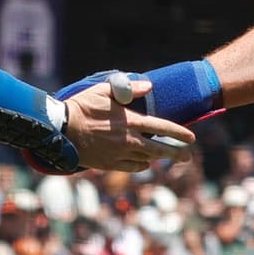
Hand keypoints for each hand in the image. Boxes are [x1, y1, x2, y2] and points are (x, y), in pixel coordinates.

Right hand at [59, 77, 194, 171]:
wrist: (62, 129)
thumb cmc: (82, 106)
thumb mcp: (104, 91)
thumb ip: (129, 88)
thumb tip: (149, 87)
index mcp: (130, 121)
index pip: (162, 127)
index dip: (179, 133)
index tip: (192, 138)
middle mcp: (129, 140)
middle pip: (160, 150)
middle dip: (177, 153)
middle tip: (187, 156)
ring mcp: (120, 154)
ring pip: (147, 160)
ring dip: (158, 158)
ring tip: (168, 158)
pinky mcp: (110, 164)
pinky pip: (132, 167)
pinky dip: (141, 165)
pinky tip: (145, 163)